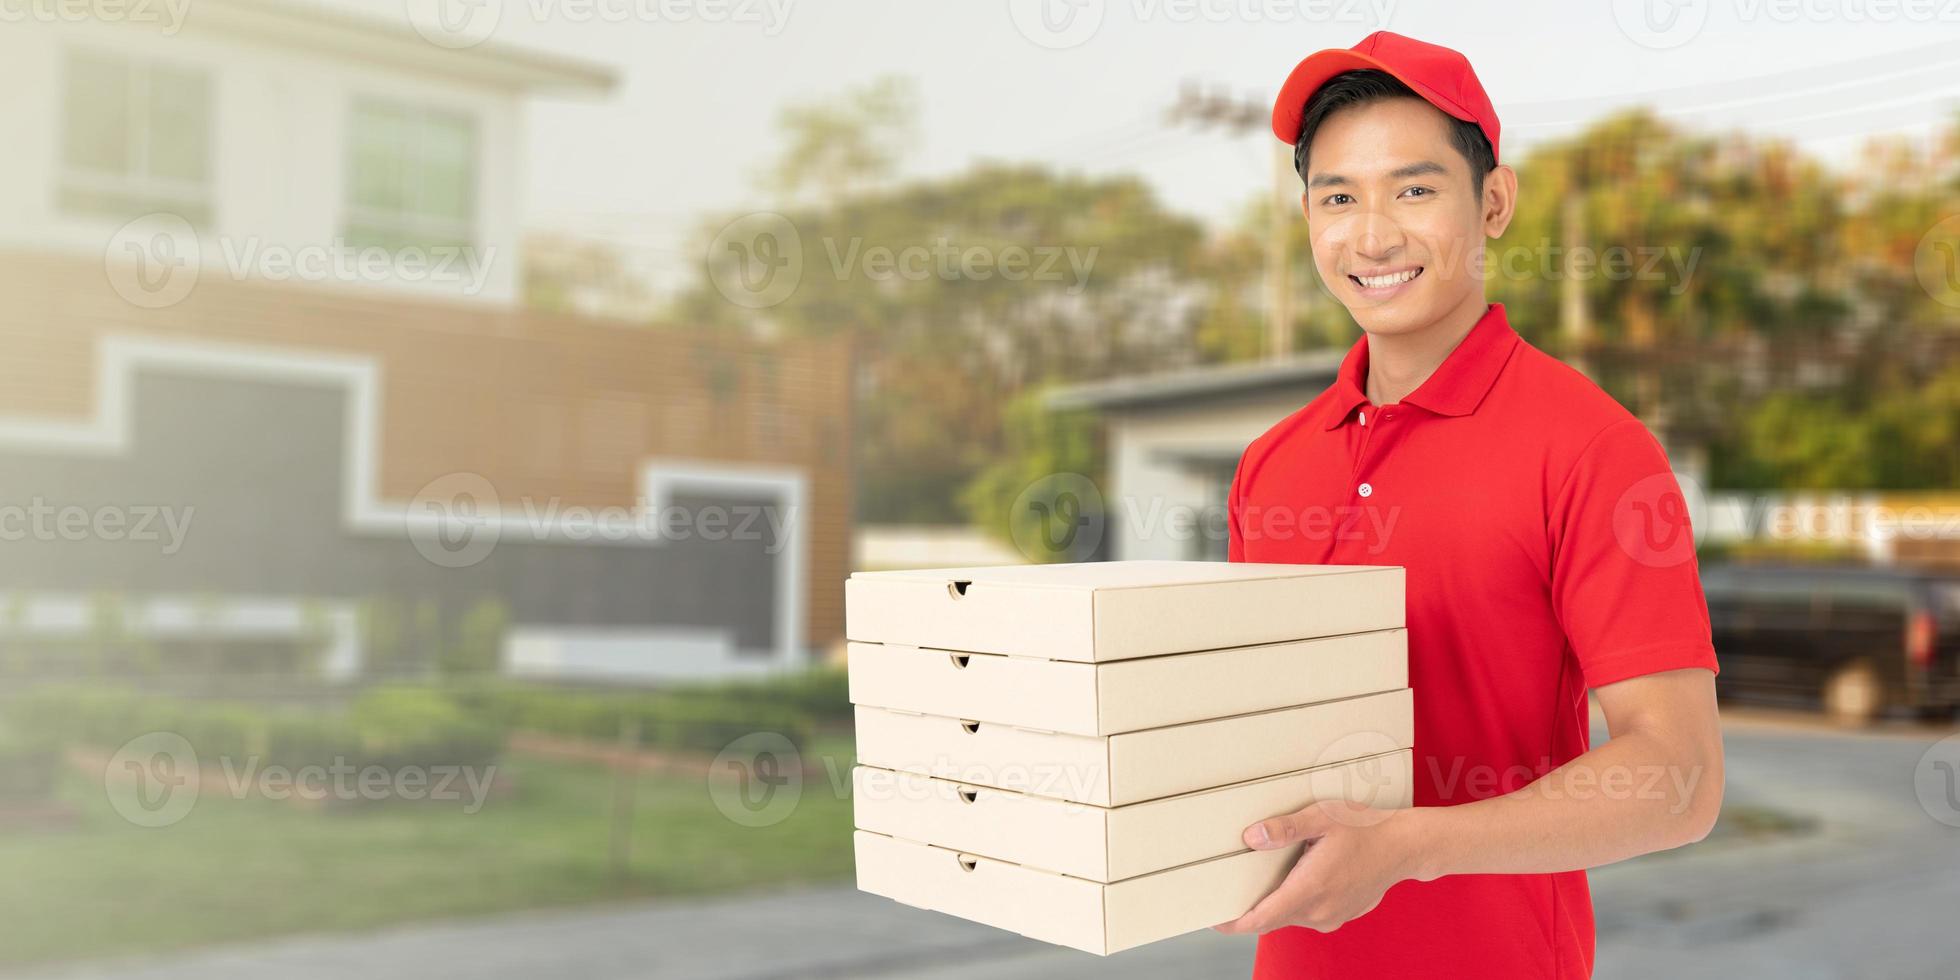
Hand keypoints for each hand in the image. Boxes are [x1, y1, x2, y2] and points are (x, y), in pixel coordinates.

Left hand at [1212, 800, 1420, 935]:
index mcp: (1310, 889)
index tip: (1214, 920)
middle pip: (1271, 920)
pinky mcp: (1339, 915)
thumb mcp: (1322, 817)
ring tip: (1261, 880)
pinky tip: (1295, 879)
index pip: (1260, 920)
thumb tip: (1252, 836)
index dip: (1233, 923)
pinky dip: (1294, 902)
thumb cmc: (1366, 828)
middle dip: (1248, 910)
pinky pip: (1307, 914)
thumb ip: (1285, 828)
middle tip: (1229, 892)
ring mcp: (1331, 917)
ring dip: (1274, 904)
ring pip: (1289, 917)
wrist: (1404, 846)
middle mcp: (1319, 911)